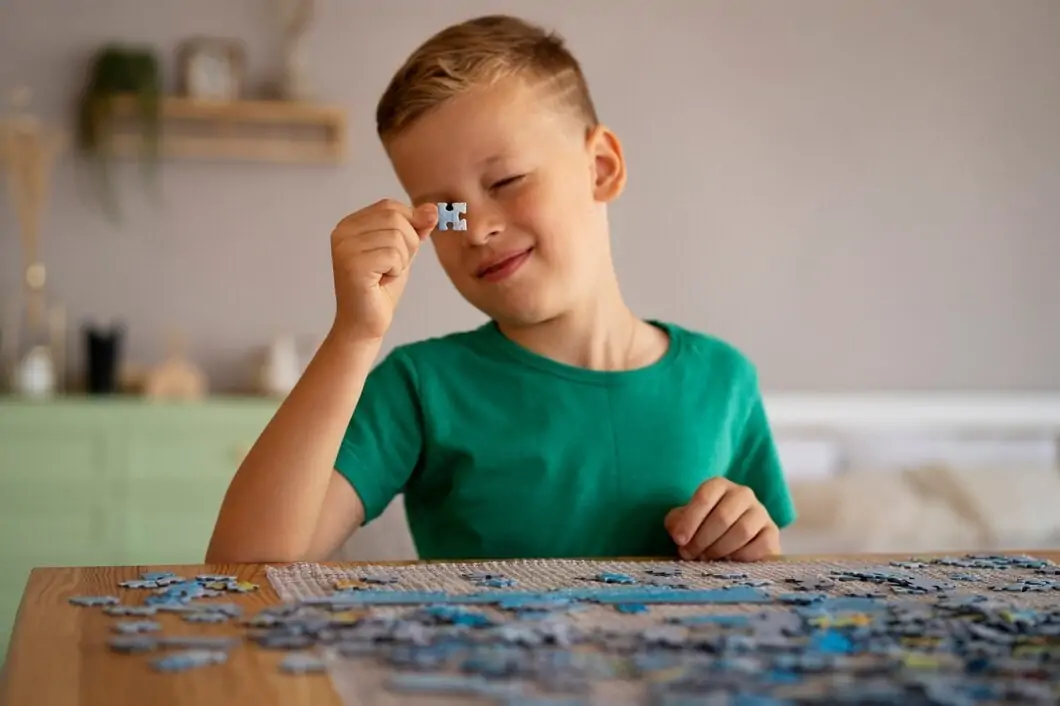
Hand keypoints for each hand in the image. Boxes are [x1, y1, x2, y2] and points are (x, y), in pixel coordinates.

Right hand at [329, 199, 437, 342]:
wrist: (366, 323)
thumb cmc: (381, 289)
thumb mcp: (403, 251)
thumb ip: (415, 228)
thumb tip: (433, 209)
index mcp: (350, 224)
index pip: (390, 206)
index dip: (409, 224)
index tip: (403, 250)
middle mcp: (342, 232)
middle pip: (395, 218)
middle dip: (408, 244)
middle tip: (393, 267)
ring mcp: (345, 248)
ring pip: (396, 236)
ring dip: (402, 260)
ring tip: (385, 275)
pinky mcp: (353, 265)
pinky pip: (393, 255)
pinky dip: (396, 271)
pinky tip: (381, 282)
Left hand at [664, 477, 779, 561]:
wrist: (732, 541)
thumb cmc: (704, 527)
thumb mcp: (685, 521)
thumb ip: (677, 523)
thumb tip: (679, 534)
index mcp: (719, 486)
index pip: (705, 497)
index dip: (690, 520)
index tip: (680, 540)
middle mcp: (742, 494)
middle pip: (723, 516)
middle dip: (703, 539)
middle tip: (691, 554)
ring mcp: (760, 512)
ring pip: (742, 531)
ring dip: (720, 549)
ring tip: (708, 558)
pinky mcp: (772, 532)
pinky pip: (760, 545)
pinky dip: (741, 556)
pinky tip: (730, 560)